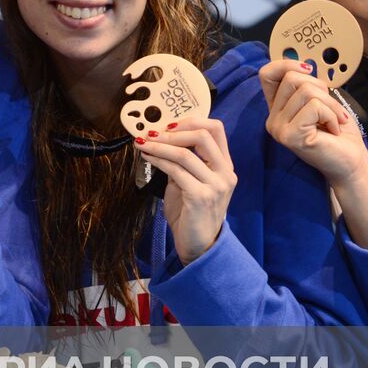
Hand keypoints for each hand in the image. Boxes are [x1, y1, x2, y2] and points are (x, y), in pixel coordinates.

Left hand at [135, 118, 236, 264]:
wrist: (199, 246)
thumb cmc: (192, 214)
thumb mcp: (189, 183)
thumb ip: (183, 163)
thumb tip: (161, 141)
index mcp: (225, 166)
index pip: (216, 129)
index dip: (191, 121)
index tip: (168, 124)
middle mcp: (225, 173)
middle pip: (203, 135)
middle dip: (173, 131)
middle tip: (152, 133)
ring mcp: (215, 185)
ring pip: (185, 153)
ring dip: (159, 145)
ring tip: (142, 144)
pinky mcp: (200, 196)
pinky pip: (176, 170)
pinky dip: (158, 160)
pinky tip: (147, 158)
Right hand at [257, 59, 367, 186]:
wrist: (350, 163)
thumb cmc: (339, 132)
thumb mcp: (322, 100)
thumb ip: (308, 85)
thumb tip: (304, 66)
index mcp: (277, 108)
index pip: (267, 74)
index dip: (287, 64)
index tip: (310, 71)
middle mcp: (272, 118)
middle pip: (292, 78)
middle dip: (321, 88)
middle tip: (331, 109)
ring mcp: (278, 128)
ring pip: (306, 91)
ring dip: (330, 104)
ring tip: (335, 121)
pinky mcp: (290, 136)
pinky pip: (314, 107)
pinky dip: (332, 115)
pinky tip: (333, 129)